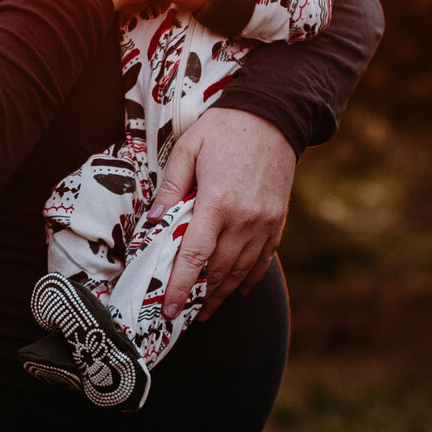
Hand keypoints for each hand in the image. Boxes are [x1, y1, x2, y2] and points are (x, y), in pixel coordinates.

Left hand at [153, 108, 294, 320]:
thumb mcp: (188, 149)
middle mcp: (244, 220)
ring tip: (205, 310)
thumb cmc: (224, 129)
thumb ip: (170, 188)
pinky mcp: (277, 221)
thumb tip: (154, 222)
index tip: (169, 309)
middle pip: (218, 270)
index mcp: (217, 203)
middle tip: (181, 315)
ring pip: (241, 270)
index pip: (194, 256)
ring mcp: (264, 223)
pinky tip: (235, 289)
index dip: (180, 287)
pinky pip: (263, 260)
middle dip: (199, 297)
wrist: (274, 117)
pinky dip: (248, 278)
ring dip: (222, 294)